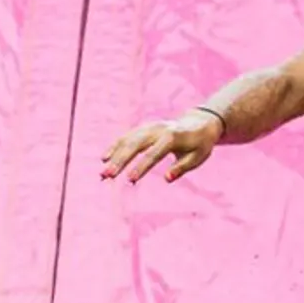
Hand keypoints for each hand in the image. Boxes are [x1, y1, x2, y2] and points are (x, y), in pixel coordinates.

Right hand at [101, 112, 222, 182]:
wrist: (200, 122)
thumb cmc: (199, 144)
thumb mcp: (198, 157)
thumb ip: (182, 167)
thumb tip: (167, 179)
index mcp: (173, 137)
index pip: (154, 153)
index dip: (142, 166)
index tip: (130, 180)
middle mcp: (158, 130)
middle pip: (136, 144)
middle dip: (120, 161)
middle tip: (107, 176)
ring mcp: (149, 127)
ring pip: (128, 139)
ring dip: (114, 155)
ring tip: (103, 173)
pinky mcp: (144, 128)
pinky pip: (127, 136)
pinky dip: (115, 146)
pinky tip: (104, 158)